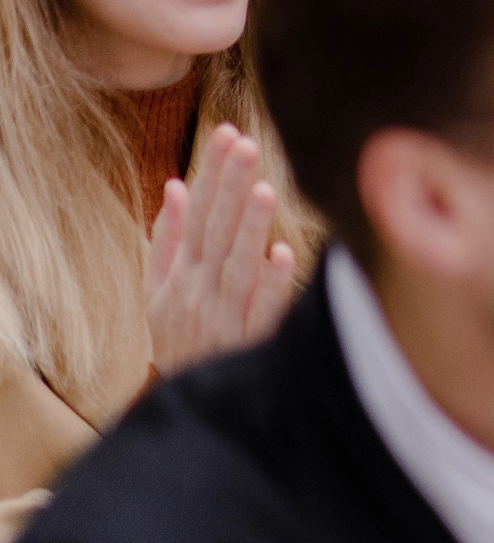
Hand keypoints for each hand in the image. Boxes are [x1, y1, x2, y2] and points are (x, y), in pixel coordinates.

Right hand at [145, 123, 296, 374]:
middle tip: (245, 143)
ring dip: (249, 229)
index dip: (212, 174)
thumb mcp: (159, 293)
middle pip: (214, 233)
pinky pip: (261, 313)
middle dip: (229, 187)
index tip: (227, 132)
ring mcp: (222, 319)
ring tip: (264, 189)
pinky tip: (285, 255)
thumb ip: (167, 239)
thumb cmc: (181, 341)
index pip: (197, 215)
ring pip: (237, 268)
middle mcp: (197, 293)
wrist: (194, 410)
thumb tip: (177, 184)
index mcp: (178, 276)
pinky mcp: (248, 345)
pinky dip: (271, 286)